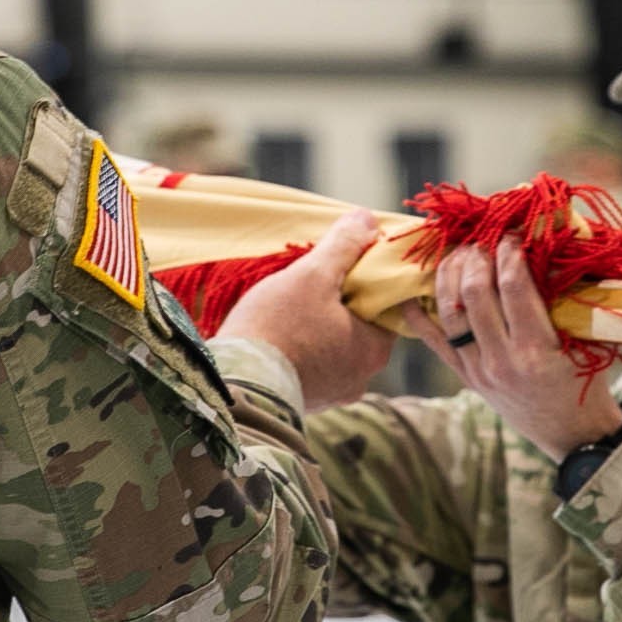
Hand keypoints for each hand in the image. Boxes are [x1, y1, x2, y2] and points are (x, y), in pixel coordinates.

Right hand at [214, 211, 397, 410]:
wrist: (235, 386)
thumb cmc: (278, 328)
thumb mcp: (313, 276)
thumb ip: (343, 246)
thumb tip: (367, 219)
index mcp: (376, 349)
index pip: (386, 306)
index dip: (367, 281)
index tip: (343, 267)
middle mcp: (362, 378)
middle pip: (359, 327)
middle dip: (338, 304)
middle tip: (311, 285)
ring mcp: (332, 394)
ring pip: (333, 347)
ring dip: (317, 328)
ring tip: (288, 309)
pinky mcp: (304, 402)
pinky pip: (310, 366)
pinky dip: (300, 349)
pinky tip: (278, 335)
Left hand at [407, 240, 621, 460]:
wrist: (571, 432)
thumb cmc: (586, 379)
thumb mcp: (586, 338)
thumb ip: (569, 298)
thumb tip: (548, 247)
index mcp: (537, 349)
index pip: (513, 287)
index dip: (508, 253)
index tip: (510, 234)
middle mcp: (503, 360)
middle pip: (475, 293)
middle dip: (475, 257)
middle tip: (482, 238)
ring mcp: (479, 370)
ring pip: (449, 312)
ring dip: (449, 275)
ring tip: (458, 253)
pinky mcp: (466, 377)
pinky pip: (433, 341)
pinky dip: (419, 313)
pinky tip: (412, 290)